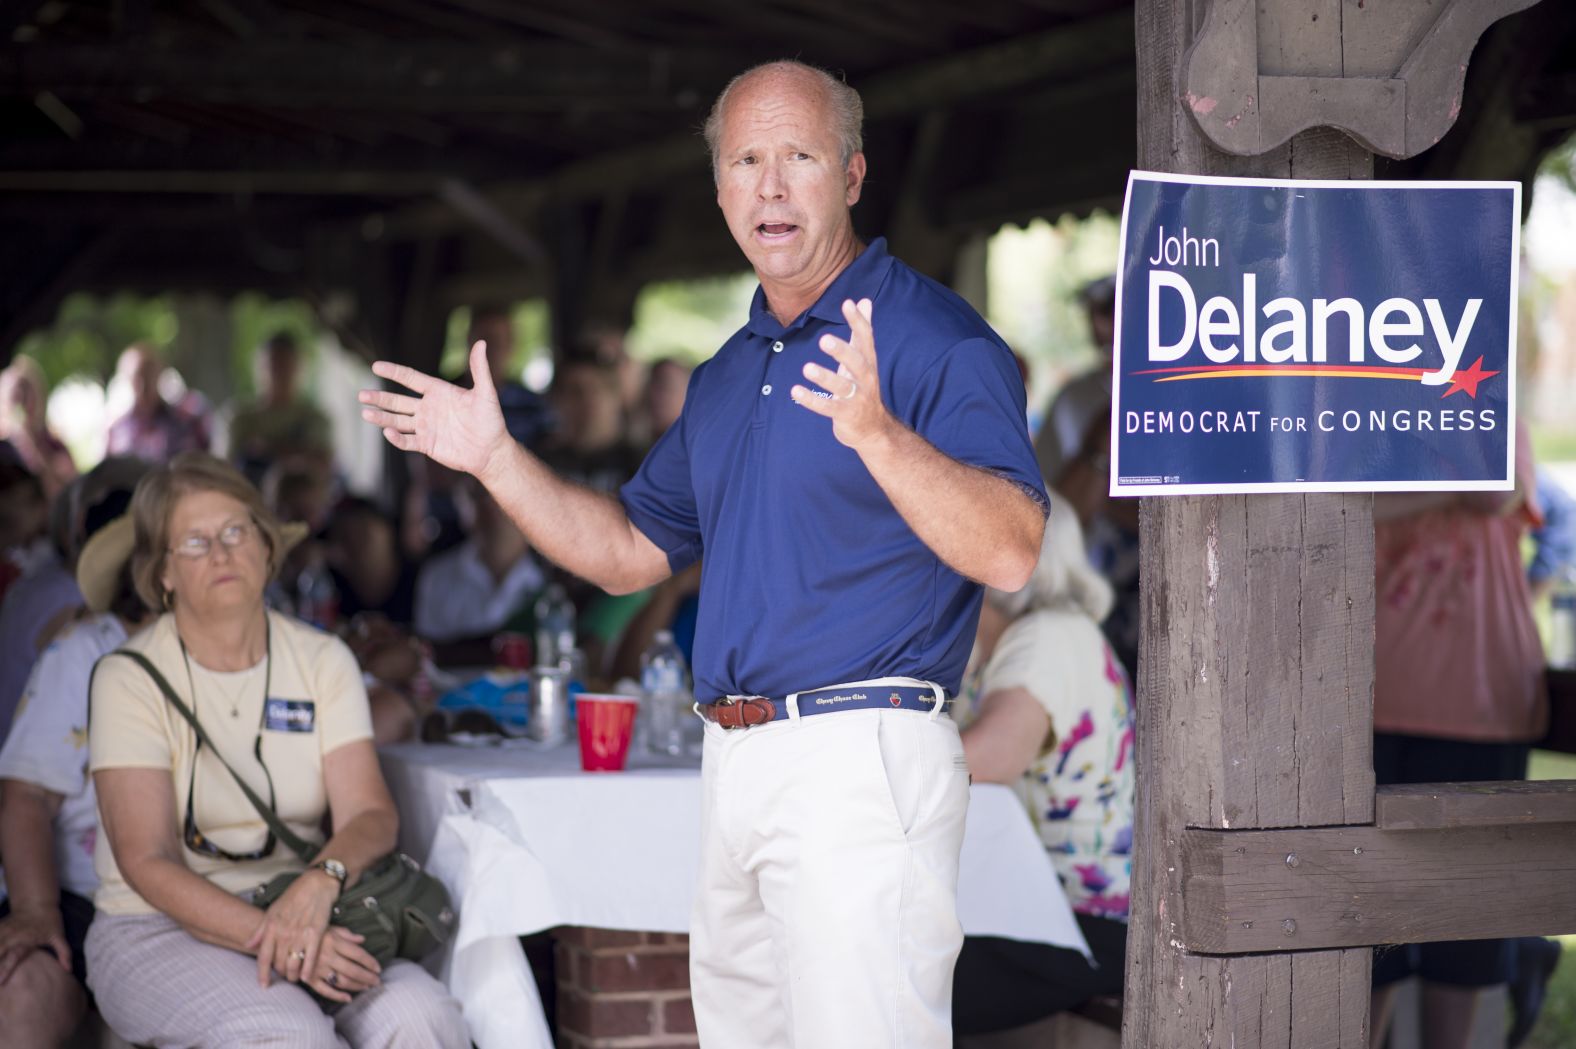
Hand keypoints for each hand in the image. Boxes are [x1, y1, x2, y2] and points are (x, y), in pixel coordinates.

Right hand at [0, 906, 69, 983]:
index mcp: (25, 941)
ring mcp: (2, 931)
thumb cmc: (49, 920)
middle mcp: (11, 937)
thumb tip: (68, 970)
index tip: (0, 982)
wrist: (36, 902)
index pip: (13, 957)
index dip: (5, 970)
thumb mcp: (59, 936)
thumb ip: (64, 953)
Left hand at [245, 869, 338, 987]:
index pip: (264, 957)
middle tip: (284, 976)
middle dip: (281, 974)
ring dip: (293, 975)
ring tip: (294, 977)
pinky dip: (307, 971)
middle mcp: (284, 934)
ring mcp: (300, 935)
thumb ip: (260, 930)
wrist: (316, 885)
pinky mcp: (316, 934)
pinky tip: (306, 977)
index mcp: (272, 928)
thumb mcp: (272, 911)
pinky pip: (310, 958)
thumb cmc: (293, 897)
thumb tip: (247, 944)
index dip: (263, 974)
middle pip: (279, 964)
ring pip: (293, 964)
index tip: (263, 985)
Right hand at [303, 926, 381, 1003]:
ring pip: (341, 981)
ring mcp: (318, 969)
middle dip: (367, 977)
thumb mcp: (328, 928)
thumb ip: (346, 934)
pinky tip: (348, 998)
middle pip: (352, 969)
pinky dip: (337, 996)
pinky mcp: (309, 979)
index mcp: (334, 942)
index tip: (378, 968)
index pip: (358, 954)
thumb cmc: (310, 933)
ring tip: (366, 987)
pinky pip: (324, 990)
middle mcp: (328, 956)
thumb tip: (362, 939)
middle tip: (377, 982)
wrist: (285, 940)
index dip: (370, 962)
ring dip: (356, 986)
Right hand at [360, 341, 508, 479]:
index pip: (411, 378)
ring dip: (382, 417)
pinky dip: (397, 438)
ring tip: (366, 412)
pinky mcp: (427, 444)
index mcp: (439, 392)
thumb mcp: (485, 393)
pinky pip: (407, 441)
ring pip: (397, 421)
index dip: (394, 372)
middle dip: (380, 398)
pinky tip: (387, 433)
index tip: (376, 366)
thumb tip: (481, 342)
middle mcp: (428, 408)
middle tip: (361, 395)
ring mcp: (426, 427)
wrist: (492, 451)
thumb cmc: (491, 420)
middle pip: (398, 401)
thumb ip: (479, 369)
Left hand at [790, 298, 897, 451]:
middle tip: (824, 339)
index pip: (866, 339)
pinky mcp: (846, 415)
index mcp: (869, 362)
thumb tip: (864, 300)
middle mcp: (866, 379)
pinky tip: (795, 391)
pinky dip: (811, 400)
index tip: (848, 304)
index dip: (858, 321)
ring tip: (807, 368)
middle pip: (857, 363)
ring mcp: (857, 398)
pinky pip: (828, 407)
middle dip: (842, 351)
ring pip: (842, 387)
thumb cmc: (864, 387)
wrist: (874, 429)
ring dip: (825, 378)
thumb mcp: (865, 358)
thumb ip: (862, 330)